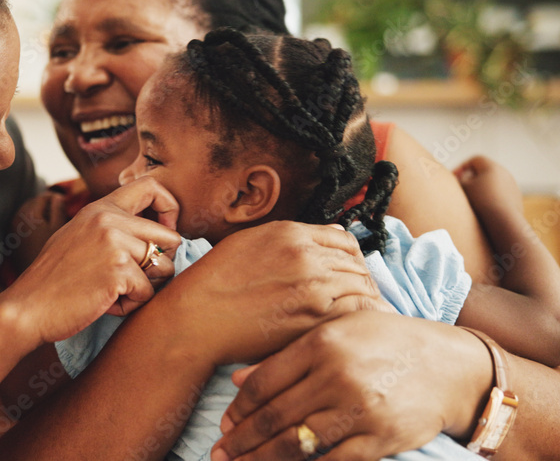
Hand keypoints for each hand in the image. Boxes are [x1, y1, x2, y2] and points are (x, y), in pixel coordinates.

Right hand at [2, 176, 180, 344]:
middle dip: (162, 263)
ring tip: (114, 292)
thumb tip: (152, 235)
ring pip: (165, 267)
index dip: (169, 209)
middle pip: (171, 236)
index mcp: (101, 208)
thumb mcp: (79, 236)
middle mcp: (110, 220)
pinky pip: (148, 293)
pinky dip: (131, 305)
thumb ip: (110, 227)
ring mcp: (115, 243)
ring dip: (145, 287)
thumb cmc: (54, 280)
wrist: (28, 307)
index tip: (161, 235)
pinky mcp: (119, 271)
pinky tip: (105, 303)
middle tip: (136, 279)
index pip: (152, 187)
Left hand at [10, 190, 68, 270]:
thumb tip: (58, 196)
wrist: (35, 280)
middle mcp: (17, 218)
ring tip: (53, 224)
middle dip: (47, 205)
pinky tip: (44, 233)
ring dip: (40, 213)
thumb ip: (58, 208)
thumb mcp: (59, 228)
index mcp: (29, 214)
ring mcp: (13, 228)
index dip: (56, 199)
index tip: (66, 204)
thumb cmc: (50, 253)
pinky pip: (24, 222)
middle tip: (61, 212)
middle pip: (34, 202)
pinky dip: (34, 222)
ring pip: (28, 212)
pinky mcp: (13, 237)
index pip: (43, 197)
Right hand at [160, 221, 391, 366]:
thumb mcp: (248, 242)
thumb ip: (292, 236)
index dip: (351, 257)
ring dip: (363, 299)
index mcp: (290, 234)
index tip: (349, 271)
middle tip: (359, 296)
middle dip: (360, 279)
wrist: (195, 319)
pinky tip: (355, 326)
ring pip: (361, 287)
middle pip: (356, 264)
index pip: (344, 240)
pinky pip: (356, 312)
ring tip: (359, 313)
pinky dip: (362, 317)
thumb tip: (334, 233)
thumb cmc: (215, 282)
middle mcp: (306, 256)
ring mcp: (312, 287)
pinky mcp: (313, 319)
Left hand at [213, 311, 492, 460]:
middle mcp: (337, 375)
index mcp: (322, 343)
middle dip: (242, 440)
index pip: (265, 382)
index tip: (225, 424)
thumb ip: (287, 355)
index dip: (239, 408)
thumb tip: (238, 379)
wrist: (451, 367)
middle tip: (219, 453)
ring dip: (263, 459)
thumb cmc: (387, 342)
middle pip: (275, 416)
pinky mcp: (379, 439)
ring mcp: (359, 410)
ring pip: (297, 444)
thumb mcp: (338, 331)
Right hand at [454, 155, 522, 219]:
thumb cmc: (481, 201)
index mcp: (492, 167)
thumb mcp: (464, 187)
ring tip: (473, 200)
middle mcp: (505, 173)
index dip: (462, 167)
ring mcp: (512, 185)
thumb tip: (461, 177)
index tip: (454, 177)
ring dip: (482, 188)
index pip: (475, 160)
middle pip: (485, 170)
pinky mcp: (516, 198)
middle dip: (472, 177)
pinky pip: (500, 193)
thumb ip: (459, 179)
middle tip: (463, 187)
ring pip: (493, 182)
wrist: (503, 220)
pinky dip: (491, 197)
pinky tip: (485, 208)